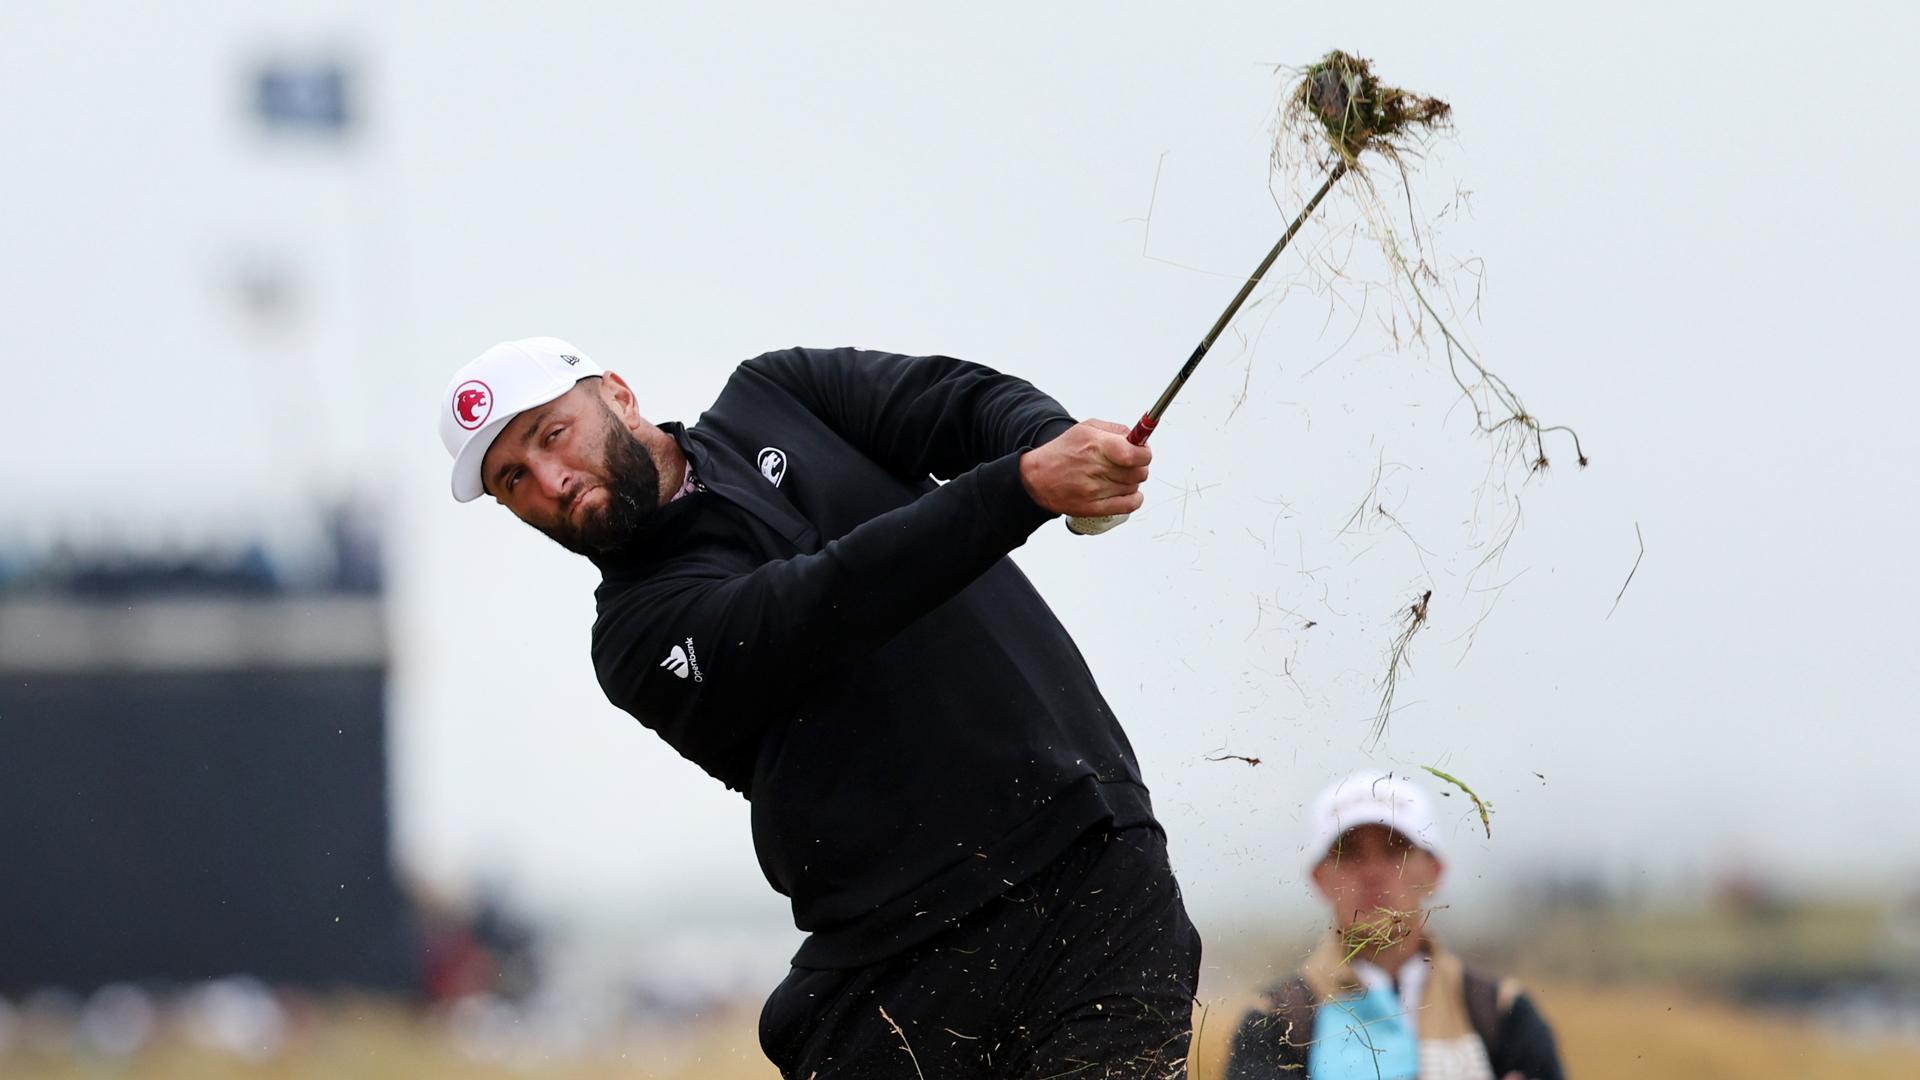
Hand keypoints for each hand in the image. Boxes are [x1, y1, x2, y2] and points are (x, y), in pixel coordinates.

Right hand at [1019, 419, 1150, 517]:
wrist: (1037, 478)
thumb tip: (1139, 438)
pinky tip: (1127, 492)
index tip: (1142, 452)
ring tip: (1118, 476)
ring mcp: (1094, 490)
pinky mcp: (1093, 507)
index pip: (1135, 454)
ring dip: (1132, 482)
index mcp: (1095, 445)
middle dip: (1139, 467)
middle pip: (1139, 472)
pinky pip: (1128, 506)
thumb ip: (1115, 430)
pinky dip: (1134, 499)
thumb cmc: (1062, 452)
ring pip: (1134, 487)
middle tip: (1130, 464)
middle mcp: (1096, 468)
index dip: (1145, 453)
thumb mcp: (1086, 428)